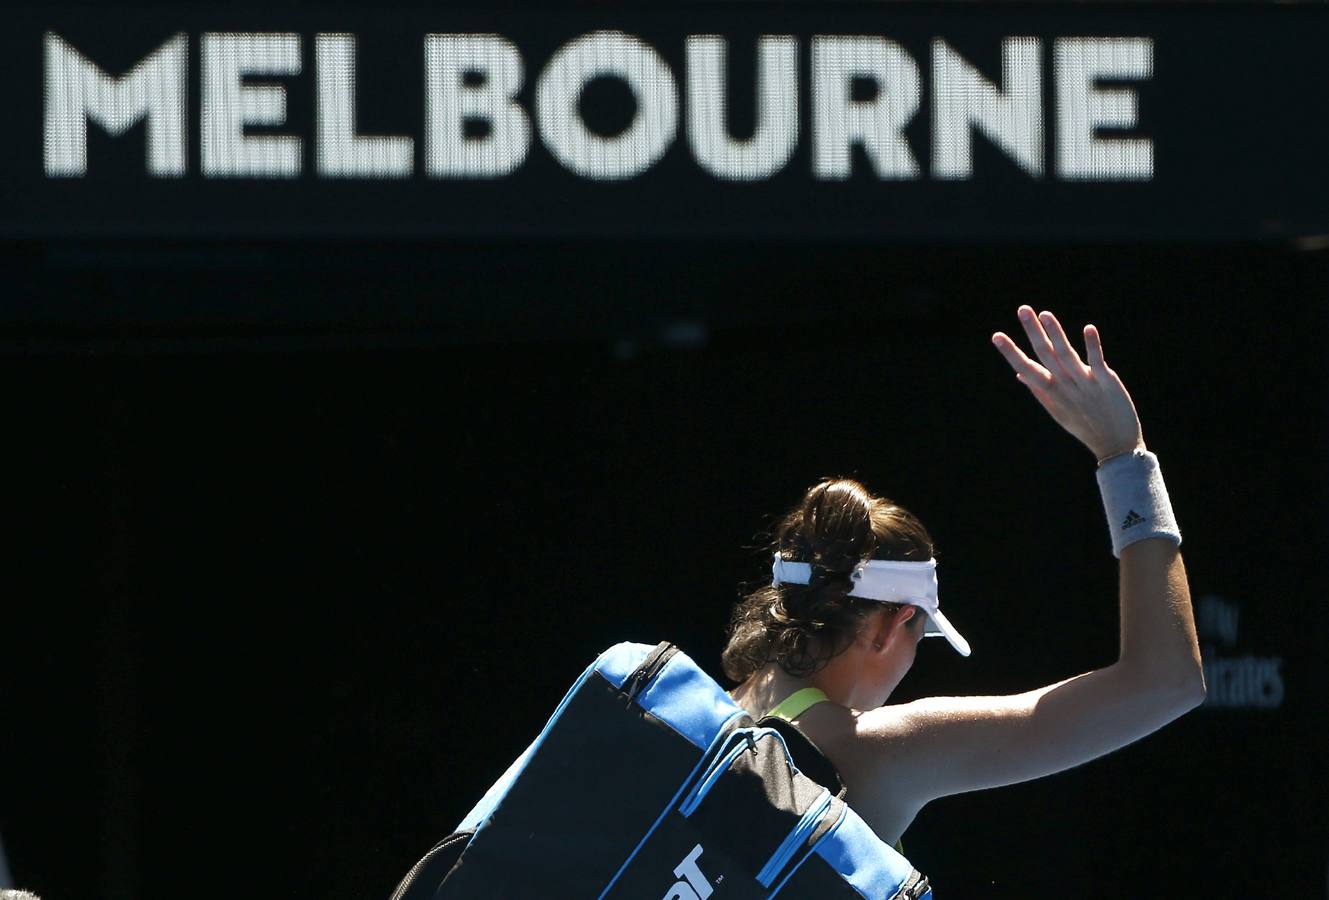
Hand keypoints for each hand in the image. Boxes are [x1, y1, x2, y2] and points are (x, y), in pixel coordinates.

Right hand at [992, 306, 1143, 460]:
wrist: (1115, 444)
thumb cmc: (1083, 425)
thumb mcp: (1057, 410)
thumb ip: (1039, 389)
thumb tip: (1019, 373)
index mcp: (1050, 392)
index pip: (1025, 367)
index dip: (1010, 352)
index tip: (996, 335)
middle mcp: (1064, 385)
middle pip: (1045, 354)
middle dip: (1033, 331)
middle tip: (1022, 309)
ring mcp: (1084, 383)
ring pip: (1066, 355)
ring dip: (1056, 333)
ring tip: (1045, 314)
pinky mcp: (1106, 382)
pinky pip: (1096, 361)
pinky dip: (1092, 345)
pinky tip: (1088, 328)